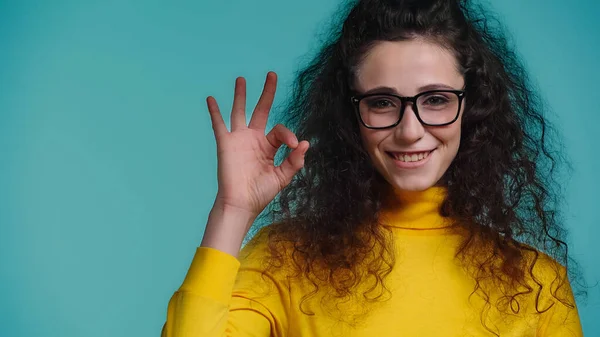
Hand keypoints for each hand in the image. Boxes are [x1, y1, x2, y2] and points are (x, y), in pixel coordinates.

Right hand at [207, 72, 308, 221]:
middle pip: (261, 109)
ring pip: (240, 111)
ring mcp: (239, 139)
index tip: (293, 145)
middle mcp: (254, 139)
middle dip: (267, 92)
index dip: (288, 134)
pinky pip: (219, 124)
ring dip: (241, 95)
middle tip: (272, 74)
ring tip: (242, 79)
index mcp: (268, 146)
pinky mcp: (225, 143)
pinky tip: (211, 99)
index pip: (280, 130)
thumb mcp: (282, 176)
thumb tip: (304, 142)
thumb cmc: (260, 193)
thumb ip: (294, 160)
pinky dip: (215, 111)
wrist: (241, 204)